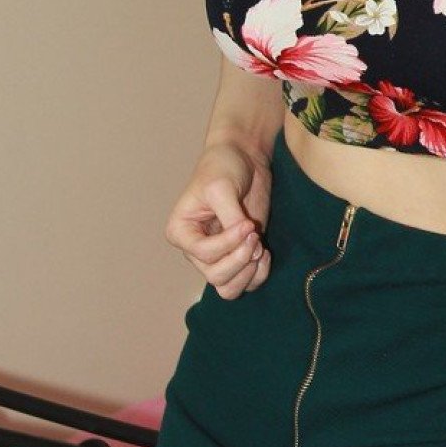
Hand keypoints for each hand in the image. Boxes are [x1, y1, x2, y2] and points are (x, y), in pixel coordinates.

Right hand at [164, 139, 272, 298]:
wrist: (243, 158)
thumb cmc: (222, 167)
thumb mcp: (221, 187)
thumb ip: (230, 218)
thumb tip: (246, 243)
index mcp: (181, 232)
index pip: (204, 253)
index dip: (229, 242)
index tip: (247, 223)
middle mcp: (196, 250)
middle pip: (216, 277)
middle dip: (240, 260)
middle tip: (255, 235)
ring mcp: (218, 255)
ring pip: (228, 289)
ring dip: (248, 274)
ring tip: (260, 248)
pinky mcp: (239, 255)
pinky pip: (246, 283)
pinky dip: (259, 275)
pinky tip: (265, 252)